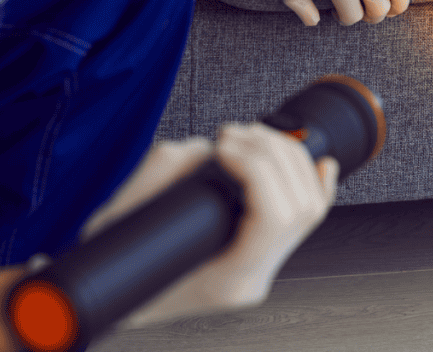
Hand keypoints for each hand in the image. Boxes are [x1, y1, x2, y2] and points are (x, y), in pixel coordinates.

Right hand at [78, 124, 338, 328]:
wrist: (113, 299)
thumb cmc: (111, 268)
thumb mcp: (118, 222)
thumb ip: (160, 177)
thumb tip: (202, 149)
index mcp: (226, 280)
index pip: (273, 218)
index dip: (255, 168)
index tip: (221, 147)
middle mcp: (254, 277)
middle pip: (299, 205)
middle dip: (270, 154)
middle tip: (230, 134)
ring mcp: (265, 267)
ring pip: (310, 205)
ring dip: (285, 159)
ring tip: (245, 136)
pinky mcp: (264, 252)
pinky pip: (309, 217)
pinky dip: (315, 184)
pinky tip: (321, 162)